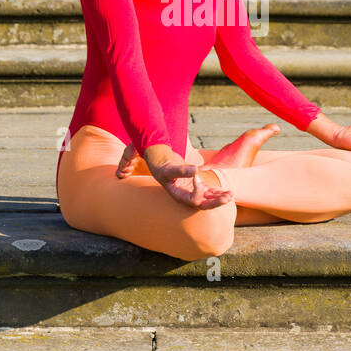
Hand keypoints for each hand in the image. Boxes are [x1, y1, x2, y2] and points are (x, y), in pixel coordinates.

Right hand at [116, 142, 232, 207]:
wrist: (156, 156)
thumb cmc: (147, 151)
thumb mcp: (133, 150)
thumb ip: (126, 160)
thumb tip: (119, 174)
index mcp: (164, 175)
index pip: (174, 176)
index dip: (184, 173)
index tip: (195, 170)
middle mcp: (175, 185)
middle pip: (192, 199)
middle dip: (209, 200)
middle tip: (226, 197)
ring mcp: (184, 187)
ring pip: (202, 199)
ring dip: (216, 198)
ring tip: (231, 196)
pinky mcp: (191, 185)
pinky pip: (206, 193)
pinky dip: (216, 194)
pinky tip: (229, 194)